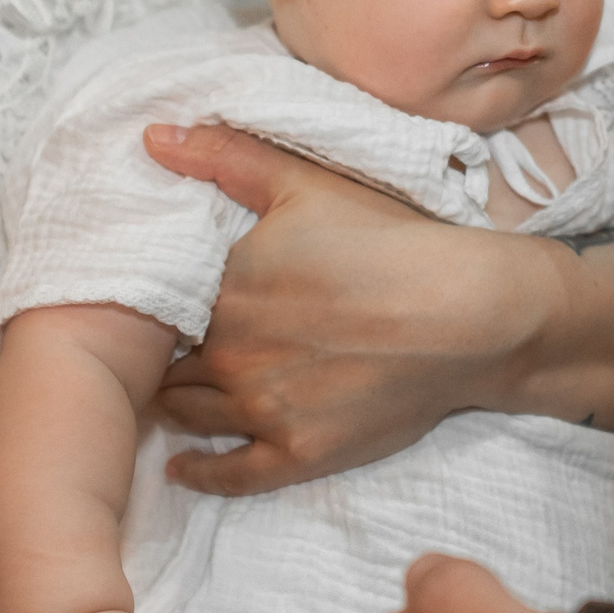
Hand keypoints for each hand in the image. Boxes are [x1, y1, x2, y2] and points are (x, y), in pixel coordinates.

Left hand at [146, 123, 530, 495]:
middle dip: (157, 356)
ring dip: (174, 404)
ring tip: (165, 395)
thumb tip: (152, 137)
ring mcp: (262, 409)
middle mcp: (229, 353)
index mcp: (222, 287)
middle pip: (165, 362)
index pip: (153, 304)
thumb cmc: (390, 242)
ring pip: (189, 413)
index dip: (146, 305)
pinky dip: (201, 472)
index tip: (145, 304)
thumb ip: (224, 157)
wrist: (467, 313)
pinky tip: (182, 467)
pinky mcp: (299, 453)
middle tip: (153, 351)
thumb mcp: (305, 181)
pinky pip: (231, 475)